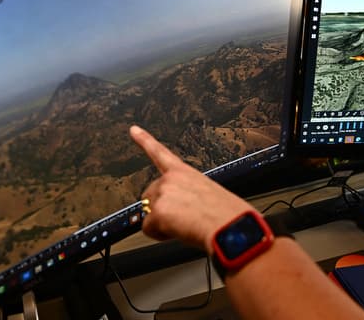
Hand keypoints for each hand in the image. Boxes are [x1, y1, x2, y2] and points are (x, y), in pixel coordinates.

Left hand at [129, 125, 254, 252]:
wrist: (229, 226)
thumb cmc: (227, 213)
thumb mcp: (208, 194)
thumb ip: (188, 195)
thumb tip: (182, 211)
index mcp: (185, 172)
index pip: (160, 153)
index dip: (144, 140)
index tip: (134, 129)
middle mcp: (171, 178)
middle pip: (150, 196)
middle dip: (161, 209)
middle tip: (184, 218)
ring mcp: (163, 193)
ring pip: (149, 214)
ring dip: (163, 223)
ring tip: (187, 224)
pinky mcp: (158, 211)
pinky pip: (148, 229)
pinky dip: (160, 234)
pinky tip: (179, 231)